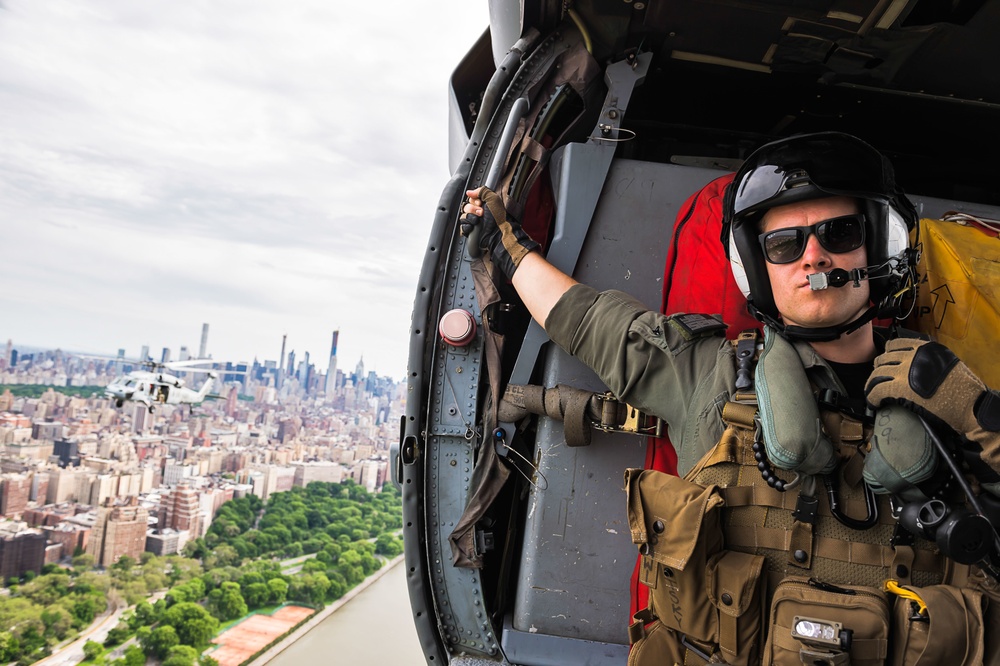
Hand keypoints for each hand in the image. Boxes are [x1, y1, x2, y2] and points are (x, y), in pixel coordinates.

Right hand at [462, 187, 538, 279]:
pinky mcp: (471, 230)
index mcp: (483, 204)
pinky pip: (463, 226)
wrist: (497, 233)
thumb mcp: (493, 199)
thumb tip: (469, 192)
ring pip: (463, 216)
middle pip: (466, 206)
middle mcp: (478, 212)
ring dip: (470, 217)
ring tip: (478, 221)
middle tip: (481, 213)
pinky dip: (467, 226)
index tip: (480, 203)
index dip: (474, 200)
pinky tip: (473, 226)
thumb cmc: (498, 217)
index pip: (471, 198)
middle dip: (472, 209)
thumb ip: (482, 191)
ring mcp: (474, 222)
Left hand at [866, 338, 999, 478]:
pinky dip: (872, 397)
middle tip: (878, 380)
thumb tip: (913, 363)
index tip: (885, 363)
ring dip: (872, 384)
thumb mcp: (946, 362)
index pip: (894, 344)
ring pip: (876, 374)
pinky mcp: (899, 389)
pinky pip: (876, 390)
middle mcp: (912, 356)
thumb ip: (927, 359)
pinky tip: (874, 402)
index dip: (887, 355)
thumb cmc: (963, 387)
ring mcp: (904, 372)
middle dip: (879, 370)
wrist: (969, 404)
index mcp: (924, 347)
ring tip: (873, 392)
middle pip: (883, 359)